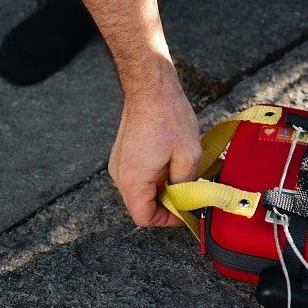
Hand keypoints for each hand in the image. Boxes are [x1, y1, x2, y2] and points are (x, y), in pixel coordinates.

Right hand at [108, 76, 200, 226]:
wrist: (151, 87)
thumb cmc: (168, 116)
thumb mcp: (188, 156)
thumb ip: (186, 185)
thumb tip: (186, 200)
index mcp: (133, 179)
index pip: (144, 217)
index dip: (167, 220)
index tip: (184, 212)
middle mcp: (120, 174)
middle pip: (140, 206)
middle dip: (165, 204)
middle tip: (186, 194)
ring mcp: (118, 163)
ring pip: (140, 191)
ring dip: (160, 190)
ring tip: (180, 175)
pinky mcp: (122, 154)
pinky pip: (137, 176)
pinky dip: (154, 177)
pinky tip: (170, 163)